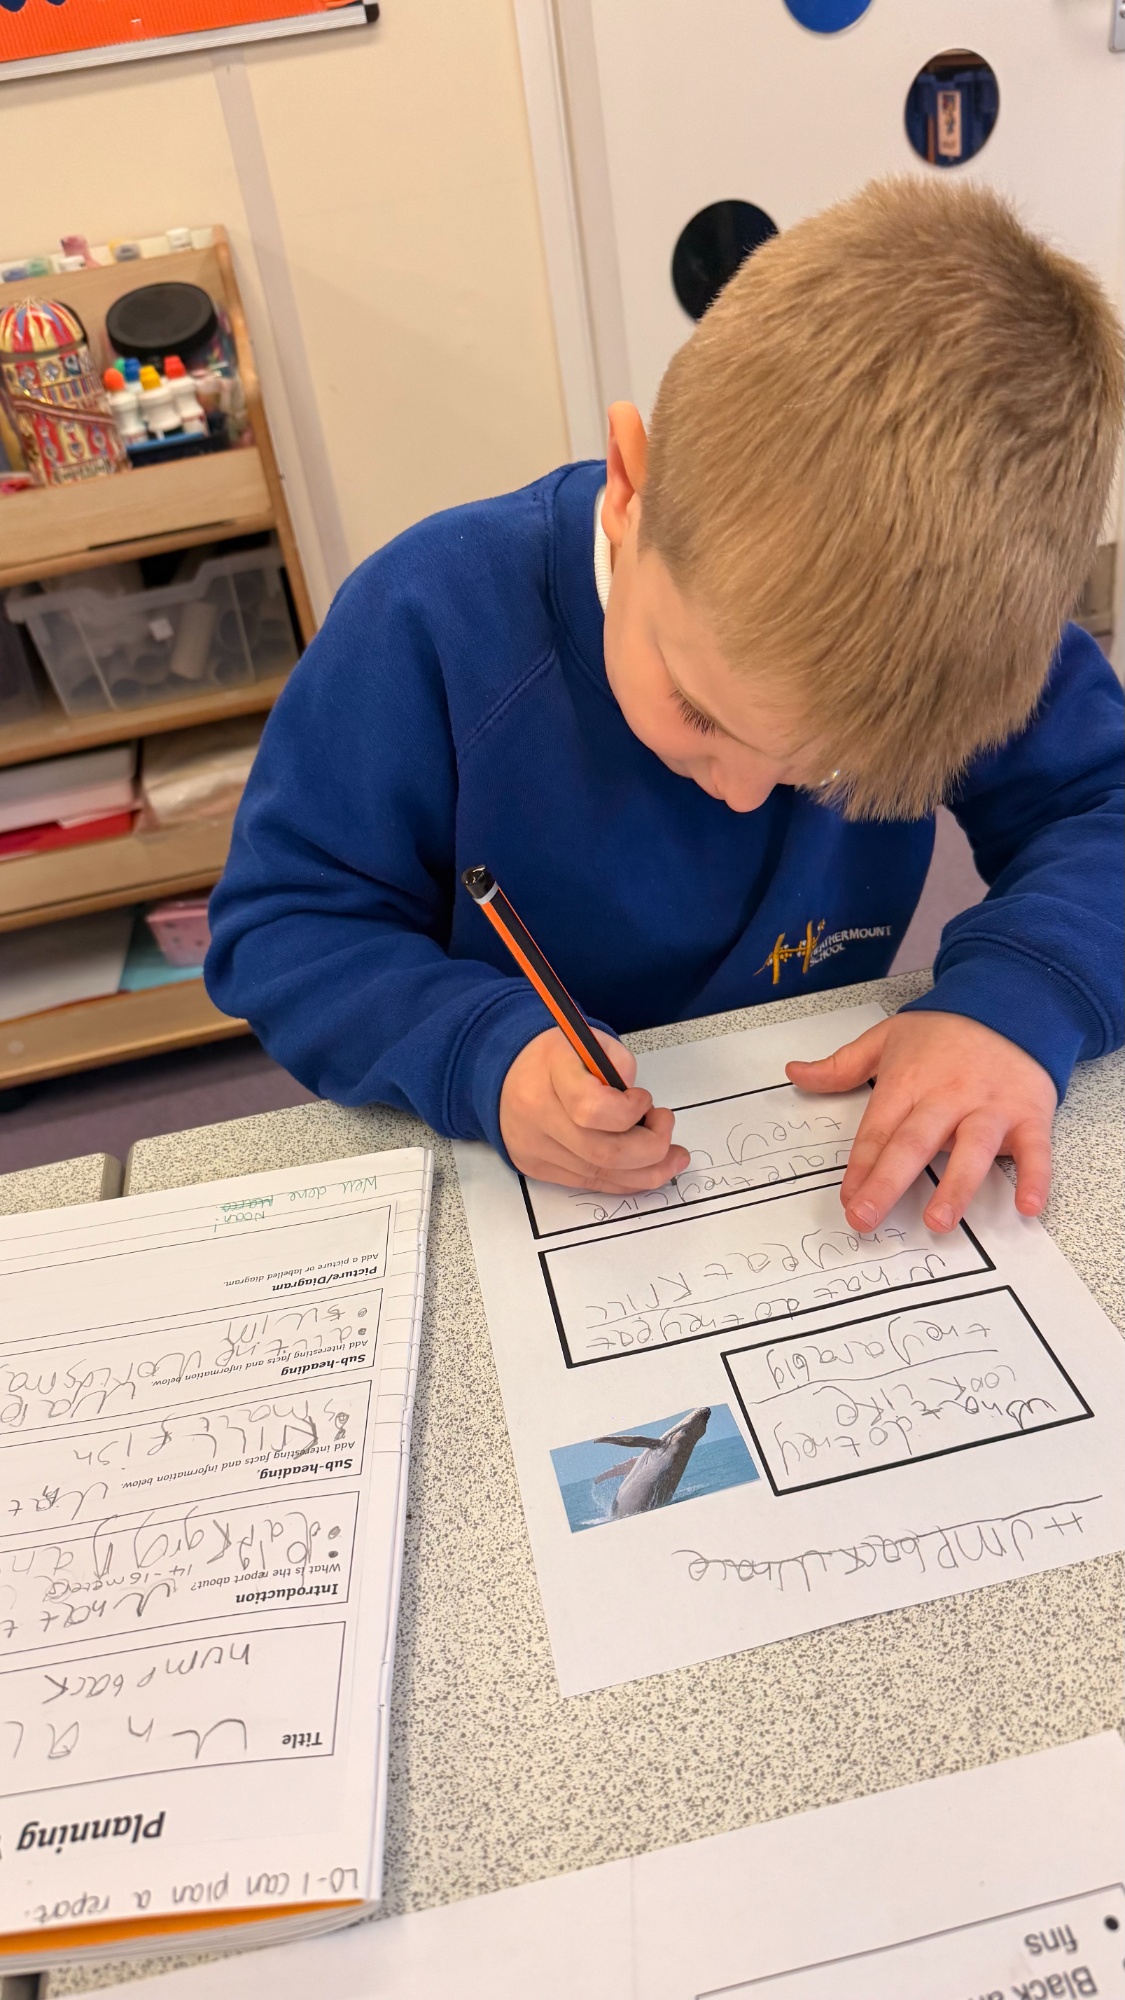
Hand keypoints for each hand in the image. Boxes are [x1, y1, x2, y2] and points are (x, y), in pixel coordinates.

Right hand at [499, 1027, 688, 1190]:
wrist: (502, 1073)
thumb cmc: (553, 1056)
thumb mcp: (589, 1040)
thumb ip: (620, 1067)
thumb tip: (642, 1110)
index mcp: (549, 1074)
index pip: (592, 1109)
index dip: (629, 1111)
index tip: (643, 1099)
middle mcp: (537, 1117)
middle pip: (602, 1153)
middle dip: (651, 1148)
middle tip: (666, 1128)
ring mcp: (534, 1148)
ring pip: (599, 1175)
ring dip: (646, 1172)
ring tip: (671, 1157)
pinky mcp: (537, 1169)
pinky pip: (588, 1183)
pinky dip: (623, 1179)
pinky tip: (645, 1169)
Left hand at [785, 1011, 1055, 1233]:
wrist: (1012, 997)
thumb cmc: (946, 1029)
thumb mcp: (887, 1037)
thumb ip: (841, 1065)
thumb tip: (795, 1072)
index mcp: (908, 1082)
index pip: (878, 1131)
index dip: (860, 1166)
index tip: (847, 1199)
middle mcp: (947, 1096)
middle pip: (914, 1142)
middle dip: (888, 1181)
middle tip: (867, 1217)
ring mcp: (990, 1107)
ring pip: (972, 1149)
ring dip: (955, 1186)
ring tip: (937, 1220)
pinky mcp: (1029, 1113)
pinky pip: (1034, 1149)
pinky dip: (1034, 1177)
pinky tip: (1027, 1205)